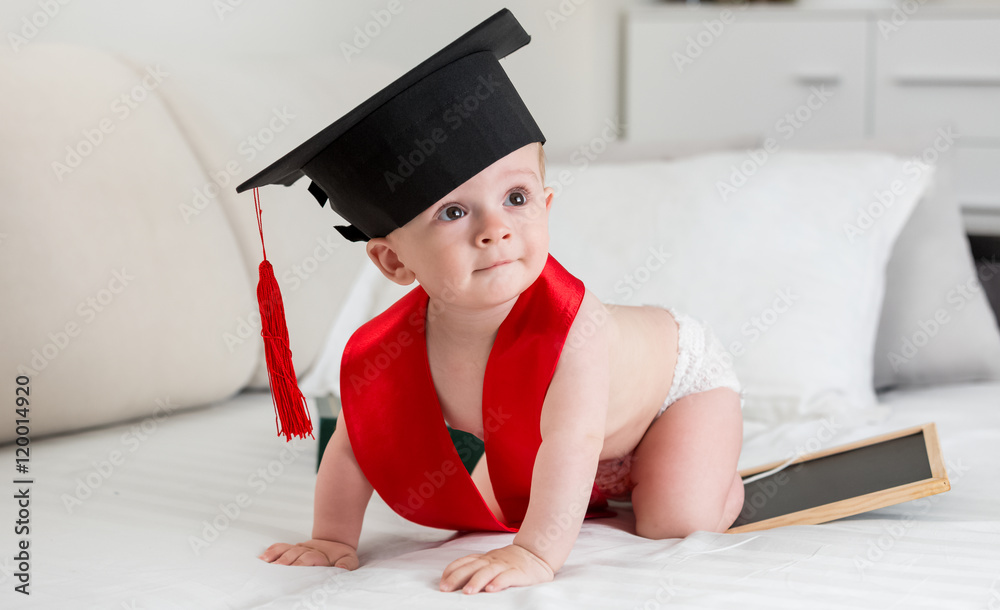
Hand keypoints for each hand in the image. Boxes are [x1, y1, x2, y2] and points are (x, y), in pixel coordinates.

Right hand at [258, 538, 358, 568]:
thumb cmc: (341, 556)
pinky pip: (280, 548)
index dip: (300, 564)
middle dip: (284, 563)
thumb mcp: (349, 559)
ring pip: (285, 551)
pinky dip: (271, 552)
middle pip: (293, 556)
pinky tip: (262, 559)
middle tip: (274, 571)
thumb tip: (341, 568)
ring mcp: (298, 549)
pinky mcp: (292, 549)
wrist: (335, 542)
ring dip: (275, 558)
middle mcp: (307, 551)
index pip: (308, 558)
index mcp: (320, 555)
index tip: (293, 570)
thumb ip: (346, 564)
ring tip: (264, 564)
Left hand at [439, 543, 554, 594]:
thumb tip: (453, 580)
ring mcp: (505, 566)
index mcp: (484, 559)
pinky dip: (499, 582)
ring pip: (488, 572)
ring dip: (476, 581)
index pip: (464, 562)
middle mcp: (492, 561)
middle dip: (457, 578)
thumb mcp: (490, 561)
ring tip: (467, 592)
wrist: (536, 553)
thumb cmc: (510, 561)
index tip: (442, 583)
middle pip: (472, 567)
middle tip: (445, 589)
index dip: (451, 571)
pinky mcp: (519, 573)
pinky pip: (508, 577)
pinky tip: (492, 589)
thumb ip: (475, 567)